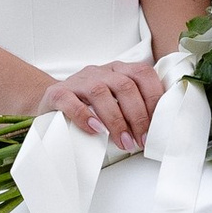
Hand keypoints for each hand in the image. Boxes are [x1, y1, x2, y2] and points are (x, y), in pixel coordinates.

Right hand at [35, 59, 166, 151]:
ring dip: (116, 121)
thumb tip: (157, 129)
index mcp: (119, 70)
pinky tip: (95, 130)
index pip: (143, 74)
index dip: (154, 99)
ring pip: (100, 93)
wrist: (54, 99)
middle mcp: (101, 72)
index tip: (158, 125)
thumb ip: (134, 106)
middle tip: (141, 140)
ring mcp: (79, 81)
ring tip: (123, 142)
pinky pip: (71, 101)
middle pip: (125, 86)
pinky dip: (85, 117)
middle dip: (137, 117)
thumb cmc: (91, 103)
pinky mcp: (58, 94)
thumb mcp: (115, 99)